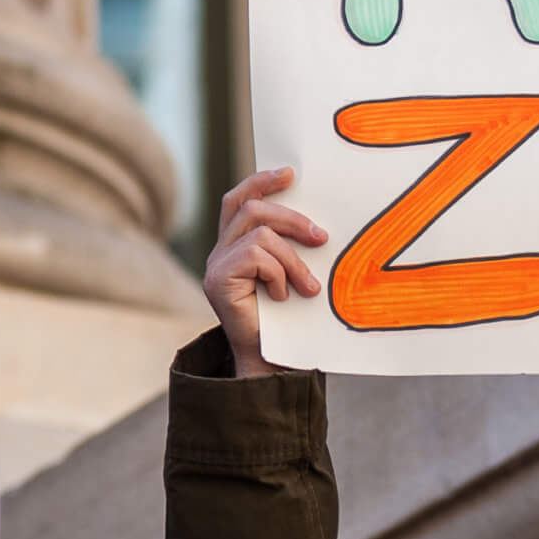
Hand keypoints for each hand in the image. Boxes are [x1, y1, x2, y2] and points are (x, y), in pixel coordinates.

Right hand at [204, 168, 327, 377]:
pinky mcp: (217, 280)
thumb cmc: (289, 323)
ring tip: (309, 286)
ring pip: (259, 233)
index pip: (239, 199)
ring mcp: (215, 265)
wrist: (272, 364)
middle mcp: (219, 252)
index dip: (261, 181)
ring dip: (293, 258)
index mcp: (234, 246)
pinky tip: (284, 297)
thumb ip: (293, 249)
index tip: (291, 173)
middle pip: (251, 208)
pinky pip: (257, 256)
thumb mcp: (293, 276)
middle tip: (322, 239)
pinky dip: (279, 274)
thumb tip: (320, 224)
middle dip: (293, 218)